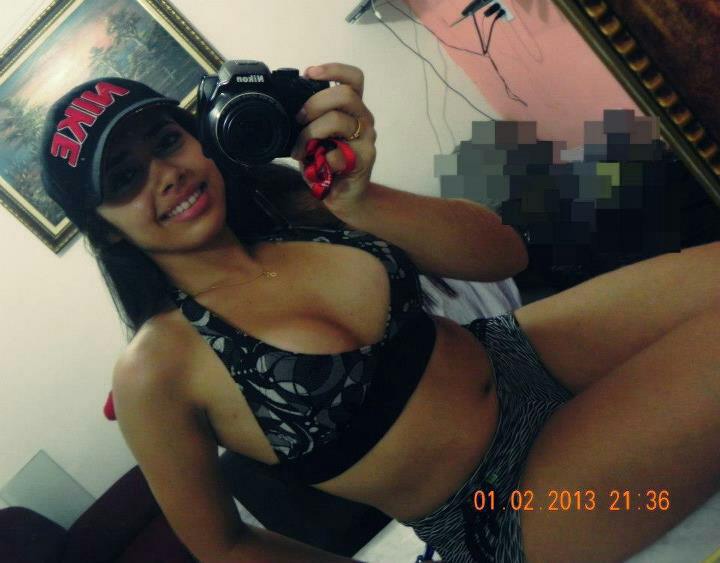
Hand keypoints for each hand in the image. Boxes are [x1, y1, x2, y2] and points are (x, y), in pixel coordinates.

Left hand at [290, 62, 376, 213]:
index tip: (309, 73)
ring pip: (339, 120)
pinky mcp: (364, 160)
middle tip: (298, 118)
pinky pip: (338, 154)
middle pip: (345, 94)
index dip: (333, 70)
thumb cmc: (329, 163)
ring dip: (311, 133)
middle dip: (315, 102)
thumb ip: (309, 121)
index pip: (353, 78)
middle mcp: (363, 120)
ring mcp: (366, 139)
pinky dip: (321, 159)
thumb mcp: (316, 136)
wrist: (346, 196)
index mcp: (353, 109)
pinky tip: (317, 166)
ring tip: (300, 149)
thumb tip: (285, 109)